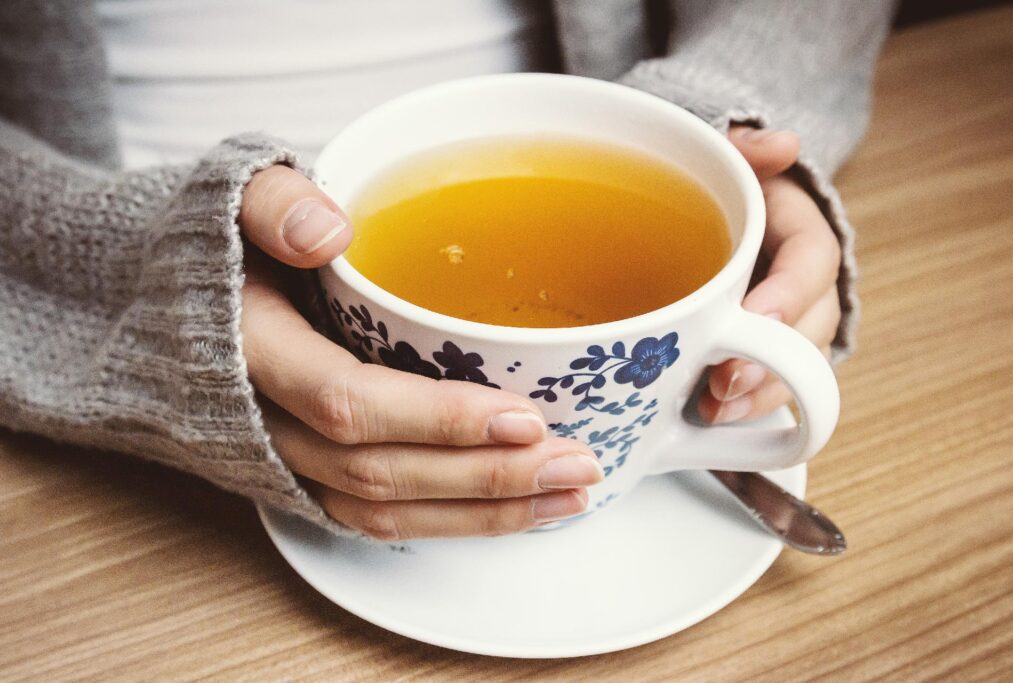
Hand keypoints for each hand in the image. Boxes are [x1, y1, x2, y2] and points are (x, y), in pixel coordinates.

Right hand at [238, 166, 601, 539]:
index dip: (437, 420)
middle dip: (486, 478)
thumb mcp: (230, 197)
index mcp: (250, 352)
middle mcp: (264, 423)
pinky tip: (519, 507)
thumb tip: (329, 230)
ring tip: (571, 496)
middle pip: (381, 473)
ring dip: (483, 514)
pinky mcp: (306, 476)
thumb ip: (273, 204)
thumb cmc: (214, 247)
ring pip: (385, 511)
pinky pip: (379, 518)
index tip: (524, 416)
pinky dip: (452, 521)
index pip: (349, 401)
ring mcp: (283, 460)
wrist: (160, 301)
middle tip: (577, 463)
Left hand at [698, 127, 841, 423]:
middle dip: (774, 363)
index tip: (755, 317)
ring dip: (760, 395)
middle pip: (811, 329)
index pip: (812, 260)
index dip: (790, 293)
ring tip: (714, 408)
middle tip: (724, 381)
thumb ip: (746, 148)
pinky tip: (708, 420)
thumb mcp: (727, 157)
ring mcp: (788, 326)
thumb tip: (781, 144)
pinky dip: (744, 408)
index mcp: (799, 232)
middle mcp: (805, 286)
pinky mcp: (764, 357)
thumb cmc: (718, 189)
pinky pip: (771, 389)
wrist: (702, 216)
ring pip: (797, 369)